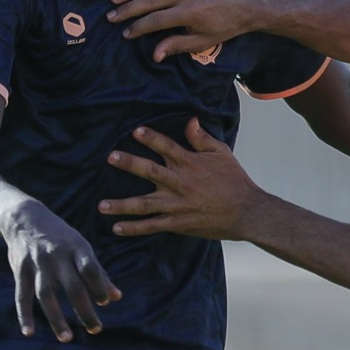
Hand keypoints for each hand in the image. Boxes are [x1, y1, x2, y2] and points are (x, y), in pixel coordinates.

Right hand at [0, 199, 120, 339]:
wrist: (24, 218)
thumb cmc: (60, 237)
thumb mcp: (81, 247)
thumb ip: (98, 273)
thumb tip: (116, 297)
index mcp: (76, 248)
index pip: (90, 268)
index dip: (99, 285)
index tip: (105, 302)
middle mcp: (57, 256)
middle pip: (72, 287)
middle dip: (84, 310)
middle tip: (96, 329)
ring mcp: (37, 264)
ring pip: (47, 295)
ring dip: (56, 318)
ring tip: (67, 338)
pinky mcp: (20, 271)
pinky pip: (22, 296)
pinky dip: (24, 314)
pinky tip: (29, 332)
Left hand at [99, 120, 259, 240]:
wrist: (247, 212)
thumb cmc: (235, 180)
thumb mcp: (222, 153)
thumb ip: (202, 138)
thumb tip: (190, 121)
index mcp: (190, 163)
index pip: (166, 146)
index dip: (151, 138)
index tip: (135, 132)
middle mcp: (180, 183)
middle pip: (150, 171)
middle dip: (129, 163)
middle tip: (111, 157)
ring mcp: (177, 205)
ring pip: (144, 204)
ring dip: (122, 205)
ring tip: (102, 205)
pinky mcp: (178, 223)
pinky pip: (153, 226)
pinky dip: (134, 228)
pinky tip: (117, 228)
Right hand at [107, 0, 267, 61]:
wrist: (247, 3)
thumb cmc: (225, 25)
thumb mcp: (203, 41)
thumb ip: (177, 45)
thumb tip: (154, 55)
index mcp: (190, 12)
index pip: (155, 20)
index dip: (138, 27)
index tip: (125, 33)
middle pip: (149, 0)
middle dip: (128, 10)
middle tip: (111, 16)